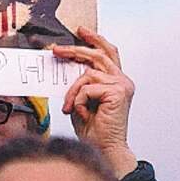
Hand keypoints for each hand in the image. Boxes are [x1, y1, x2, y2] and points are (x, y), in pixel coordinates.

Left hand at [52, 27, 137, 177]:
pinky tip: (81, 113)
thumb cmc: (93, 129)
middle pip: (98, 54)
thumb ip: (80, 83)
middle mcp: (123, 81)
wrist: (103, 149)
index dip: (95, 40)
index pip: (108, 53)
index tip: (80, 31)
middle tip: (56, 49)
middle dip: (76, 49)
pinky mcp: (118, 92)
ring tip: (69, 107)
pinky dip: (78, 99)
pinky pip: (87, 86)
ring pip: (87, 73)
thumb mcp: (82, 100)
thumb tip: (65, 64)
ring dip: (72, 90)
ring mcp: (122, 85)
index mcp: (117, 81)